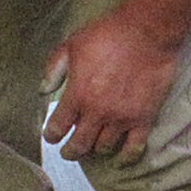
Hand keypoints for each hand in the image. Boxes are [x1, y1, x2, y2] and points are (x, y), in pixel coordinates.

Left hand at [41, 7, 179, 160]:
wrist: (147, 32)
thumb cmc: (109, 35)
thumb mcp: (72, 45)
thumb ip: (55, 69)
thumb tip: (44, 90)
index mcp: (78, 94)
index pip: (58, 127)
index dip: (52, 135)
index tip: (52, 136)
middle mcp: (97, 112)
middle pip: (79, 144)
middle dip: (71, 151)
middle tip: (69, 152)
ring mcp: (121, 118)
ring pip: (104, 147)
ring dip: (96, 149)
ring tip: (94, 147)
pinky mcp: (143, 118)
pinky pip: (133, 148)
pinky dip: (125, 157)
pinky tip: (121, 158)